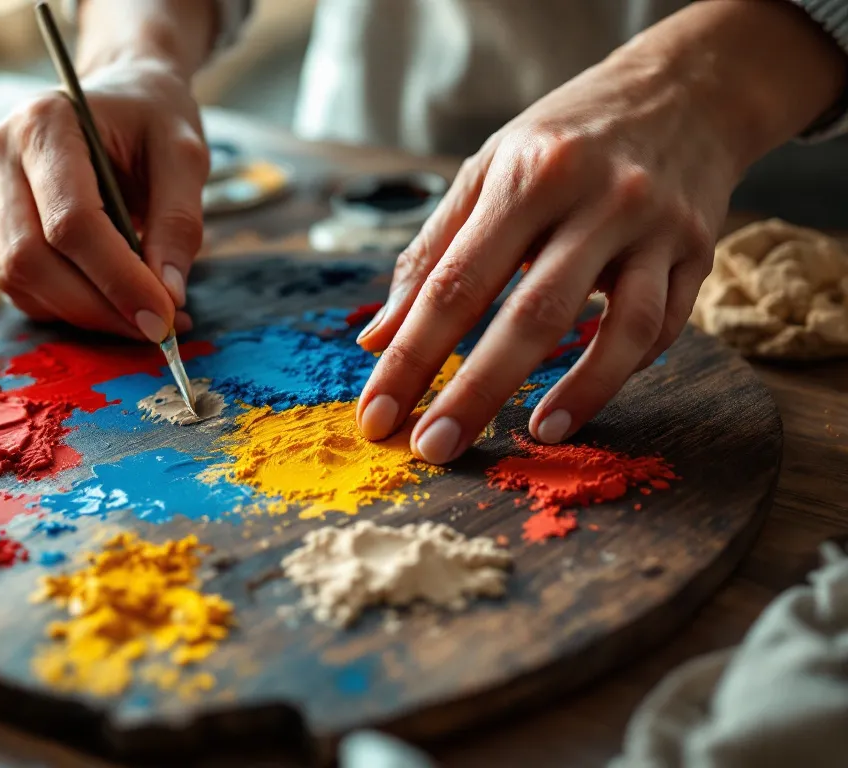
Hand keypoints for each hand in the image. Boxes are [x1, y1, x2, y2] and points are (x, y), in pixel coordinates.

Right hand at [0, 60, 206, 341]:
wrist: (120, 100)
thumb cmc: (151, 120)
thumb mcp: (185, 155)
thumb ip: (179, 222)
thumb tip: (167, 296)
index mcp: (44, 123)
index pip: (71, 221)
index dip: (118, 279)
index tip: (163, 316)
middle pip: (32, 259)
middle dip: (98, 306)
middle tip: (156, 328)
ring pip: (18, 280)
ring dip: (83, 314)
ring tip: (140, 317)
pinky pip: (18, 286)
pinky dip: (66, 307)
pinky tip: (110, 303)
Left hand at [353, 0, 845, 464]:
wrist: (684, 88)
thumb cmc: (564, 136)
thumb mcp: (487, 170)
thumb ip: (430, 253)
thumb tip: (378, 337)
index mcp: (525, 176)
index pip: (454, 283)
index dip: (411, 356)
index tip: (379, 414)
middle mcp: (594, 199)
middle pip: (530, 315)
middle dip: (475, 391)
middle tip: (433, 449)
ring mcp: (654, 227)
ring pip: (621, 328)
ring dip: (577, 394)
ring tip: (531, 436)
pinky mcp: (699, 252)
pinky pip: (665, 326)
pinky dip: (622, 369)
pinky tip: (582, 398)